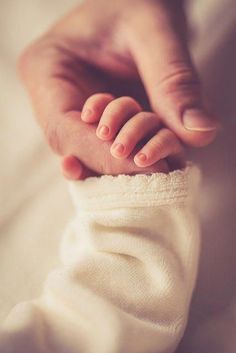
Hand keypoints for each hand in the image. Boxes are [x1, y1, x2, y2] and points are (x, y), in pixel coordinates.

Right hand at [19, 0, 217, 178]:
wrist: (135, 3)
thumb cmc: (135, 3)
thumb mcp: (155, 31)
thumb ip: (174, 81)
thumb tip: (200, 132)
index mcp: (45, 69)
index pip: (62, 128)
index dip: (99, 154)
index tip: (142, 163)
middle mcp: (54, 98)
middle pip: (74, 148)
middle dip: (114, 163)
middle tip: (155, 169)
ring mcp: (73, 113)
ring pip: (90, 155)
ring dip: (125, 163)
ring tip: (156, 161)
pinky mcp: (94, 122)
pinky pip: (106, 149)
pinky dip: (133, 158)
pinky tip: (152, 159)